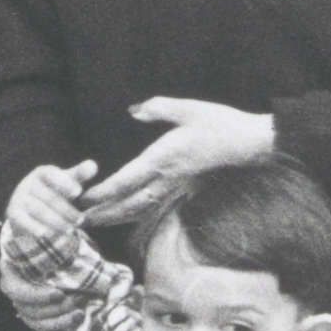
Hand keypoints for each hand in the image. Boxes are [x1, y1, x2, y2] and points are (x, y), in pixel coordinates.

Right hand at [4, 158, 98, 255]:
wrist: (29, 210)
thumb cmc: (54, 193)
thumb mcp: (67, 183)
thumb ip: (80, 175)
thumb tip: (92, 166)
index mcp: (42, 173)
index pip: (52, 175)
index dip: (64, 183)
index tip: (78, 192)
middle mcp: (28, 183)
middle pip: (49, 197)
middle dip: (66, 210)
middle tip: (80, 220)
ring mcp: (19, 198)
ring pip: (39, 211)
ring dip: (56, 222)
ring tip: (70, 230)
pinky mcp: (13, 213)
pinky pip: (23, 220)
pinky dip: (33, 227)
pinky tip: (45, 233)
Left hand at [80, 98, 274, 228]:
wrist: (251, 143)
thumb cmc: (221, 124)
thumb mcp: (190, 109)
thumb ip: (159, 108)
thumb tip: (133, 109)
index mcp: (164, 158)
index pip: (128, 180)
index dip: (105, 192)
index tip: (85, 198)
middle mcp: (167, 177)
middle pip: (129, 202)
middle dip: (104, 212)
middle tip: (79, 220)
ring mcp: (175, 184)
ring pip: (141, 208)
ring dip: (116, 216)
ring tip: (95, 222)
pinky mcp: (182, 186)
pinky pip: (154, 205)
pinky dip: (135, 213)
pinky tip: (124, 216)